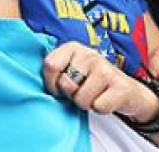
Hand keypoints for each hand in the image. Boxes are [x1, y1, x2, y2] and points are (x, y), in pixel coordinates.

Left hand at [44, 42, 158, 120]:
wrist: (126, 90)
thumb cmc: (91, 81)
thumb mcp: (72, 69)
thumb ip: (55, 71)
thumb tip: (32, 83)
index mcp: (73, 48)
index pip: (50, 64)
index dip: (50, 83)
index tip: (57, 89)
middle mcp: (90, 54)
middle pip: (65, 85)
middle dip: (71, 95)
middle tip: (81, 91)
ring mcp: (107, 69)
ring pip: (82, 99)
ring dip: (86, 103)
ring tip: (94, 95)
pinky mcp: (121, 87)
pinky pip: (99, 107)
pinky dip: (100, 109)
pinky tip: (106, 100)